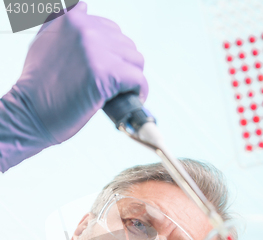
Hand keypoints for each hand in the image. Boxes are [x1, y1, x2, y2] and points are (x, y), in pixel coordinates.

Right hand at [0, 2, 147, 171]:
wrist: (29, 113)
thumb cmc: (37, 87)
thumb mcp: (44, 42)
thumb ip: (64, 23)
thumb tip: (82, 7)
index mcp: (72, 19)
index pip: (111, 30)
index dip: (113, 55)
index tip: (109, 72)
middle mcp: (85, 29)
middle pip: (127, 45)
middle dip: (123, 68)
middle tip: (114, 87)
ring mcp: (96, 50)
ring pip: (136, 61)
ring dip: (132, 80)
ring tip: (120, 94)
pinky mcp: (105, 74)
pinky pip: (138, 80)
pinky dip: (139, 92)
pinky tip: (129, 100)